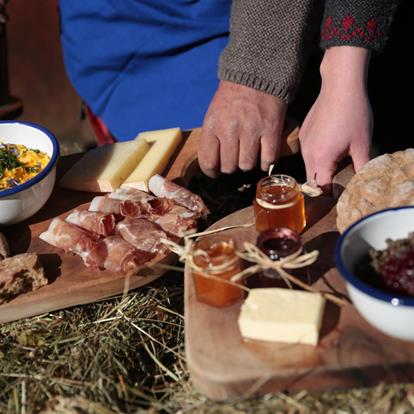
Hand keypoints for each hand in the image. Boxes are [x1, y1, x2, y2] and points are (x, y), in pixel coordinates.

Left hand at [198, 80, 286, 176]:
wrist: (257, 73)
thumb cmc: (232, 96)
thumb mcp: (213, 113)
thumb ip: (212, 137)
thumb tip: (213, 163)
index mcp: (212, 126)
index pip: (207, 162)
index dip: (211, 172)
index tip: (216, 171)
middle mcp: (230, 130)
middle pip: (229, 167)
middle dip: (231, 167)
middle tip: (235, 160)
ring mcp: (251, 131)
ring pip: (247, 165)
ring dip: (248, 164)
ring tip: (249, 156)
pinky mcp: (271, 130)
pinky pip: (268, 159)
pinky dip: (266, 163)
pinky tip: (264, 158)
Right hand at [299, 47, 371, 186]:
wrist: (340, 87)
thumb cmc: (353, 114)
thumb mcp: (363, 144)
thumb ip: (362, 167)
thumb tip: (364, 182)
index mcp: (321, 159)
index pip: (320, 187)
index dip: (329, 194)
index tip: (338, 195)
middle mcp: (307, 154)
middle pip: (311, 179)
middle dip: (322, 184)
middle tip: (338, 183)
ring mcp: (303, 143)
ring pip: (308, 165)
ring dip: (319, 169)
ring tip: (334, 164)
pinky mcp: (302, 133)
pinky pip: (306, 152)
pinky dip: (315, 155)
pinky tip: (328, 146)